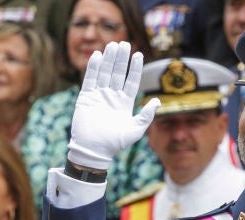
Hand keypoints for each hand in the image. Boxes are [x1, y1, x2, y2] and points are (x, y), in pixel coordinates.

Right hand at [67, 41, 159, 170]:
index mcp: (125, 102)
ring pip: (104, 73)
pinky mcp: (86, 97)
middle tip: (124, 43)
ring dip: (108, 59)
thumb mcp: (136, 129)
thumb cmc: (116, 143)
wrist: (95, 150)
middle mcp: (112, 96)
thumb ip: (147, 114)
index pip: (131, 81)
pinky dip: (93, 68)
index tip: (138, 54)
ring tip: (113, 45)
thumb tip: (158, 100)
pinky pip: (90, 79)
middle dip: (121, 59)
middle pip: (118, 73)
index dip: (135, 68)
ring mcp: (99, 95)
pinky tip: (97, 56)